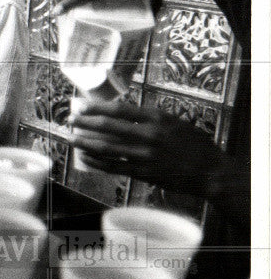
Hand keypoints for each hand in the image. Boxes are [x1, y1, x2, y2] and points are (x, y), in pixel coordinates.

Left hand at [67, 99, 235, 198]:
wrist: (209, 171)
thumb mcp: (174, 122)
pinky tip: (85, 157)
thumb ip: (150, 118)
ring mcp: (144, 156)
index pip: (120, 110)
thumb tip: (121, 113)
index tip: (82, 105)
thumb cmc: (193, 144)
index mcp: (158, 119)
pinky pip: (113, 167)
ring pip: (107, 148)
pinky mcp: (143, 173)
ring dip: (85, 142)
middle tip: (71, 120)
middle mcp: (149, 136)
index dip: (97, 107)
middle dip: (86, 123)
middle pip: (109, 127)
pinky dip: (96, 162)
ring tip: (71, 138)